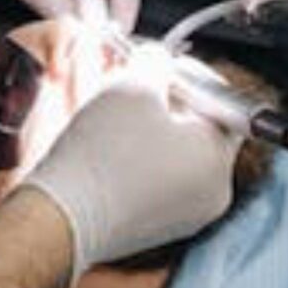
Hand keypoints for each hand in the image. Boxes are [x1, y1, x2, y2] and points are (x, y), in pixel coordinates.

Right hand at [18, 83, 237, 286]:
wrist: (65, 216)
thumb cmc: (102, 155)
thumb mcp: (131, 85)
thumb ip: (156, 63)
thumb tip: (159, 60)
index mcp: (217, 157)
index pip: (221, 101)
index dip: (190, 76)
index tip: (162, 67)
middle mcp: (215, 192)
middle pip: (202, 130)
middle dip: (171, 104)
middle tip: (138, 89)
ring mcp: (189, 215)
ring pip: (181, 157)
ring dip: (157, 133)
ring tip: (119, 121)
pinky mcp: (161, 228)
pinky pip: (164, 183)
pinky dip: (145, 163)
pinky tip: (114, 153)